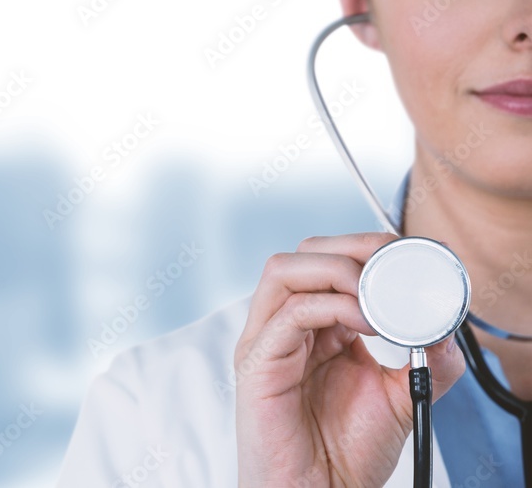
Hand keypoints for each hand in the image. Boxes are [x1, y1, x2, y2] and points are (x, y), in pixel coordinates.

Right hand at [234, 233, 464, 486]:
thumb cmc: (344, 452)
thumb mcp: (400, 393)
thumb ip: (423, 355)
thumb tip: (443, 322)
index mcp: (312, 327)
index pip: (329, 260)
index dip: (368, 249)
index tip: (411, 259)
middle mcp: (283, 327)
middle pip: (302, 253)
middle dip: (352, 247)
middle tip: (394, 266)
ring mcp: (266, 341)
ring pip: (284, 269)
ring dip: (337, 269)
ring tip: (375, 293)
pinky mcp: (257, 363)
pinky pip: (288, 314)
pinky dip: (331, 306)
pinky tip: (365, 322)